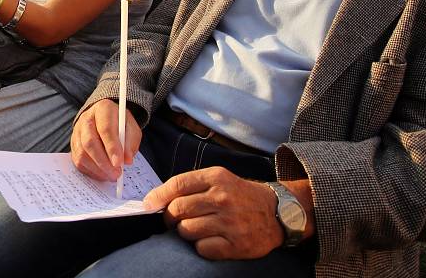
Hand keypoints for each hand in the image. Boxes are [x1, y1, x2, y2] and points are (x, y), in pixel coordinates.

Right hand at [70, 99, 141, 181]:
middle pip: (89, 142)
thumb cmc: (120, 125)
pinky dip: (90, 171)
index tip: (119, 163)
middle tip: (116, 173)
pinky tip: (102, 174)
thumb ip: (131, 142)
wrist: (106, 119)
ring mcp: (77, 132)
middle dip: (103, 162)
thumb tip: (126, 160)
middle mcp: (86, 119)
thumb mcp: (132, 129)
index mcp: (103, 109)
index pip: (105, 129)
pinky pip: (78, 161)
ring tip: (111, 175)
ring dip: (97, 168)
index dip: (112, 148)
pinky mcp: (73, 144)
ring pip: (82, 153)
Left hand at [143, 167, 283, 259]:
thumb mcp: (219, 179)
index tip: (148, 204)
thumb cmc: (240, 195)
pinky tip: (209, 240)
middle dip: (169, 217)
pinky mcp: (237, 244)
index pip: (178, 184)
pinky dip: (200, 246)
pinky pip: (203, 248)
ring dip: (184, 232)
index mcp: (216, 177)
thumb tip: (157, 199)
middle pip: (178, 209)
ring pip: (187, 229)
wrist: (277, 212)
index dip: (158, 195)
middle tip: (172, 220)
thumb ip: (192, 185)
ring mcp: (230, 222)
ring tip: (194, 228)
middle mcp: (223, 198)